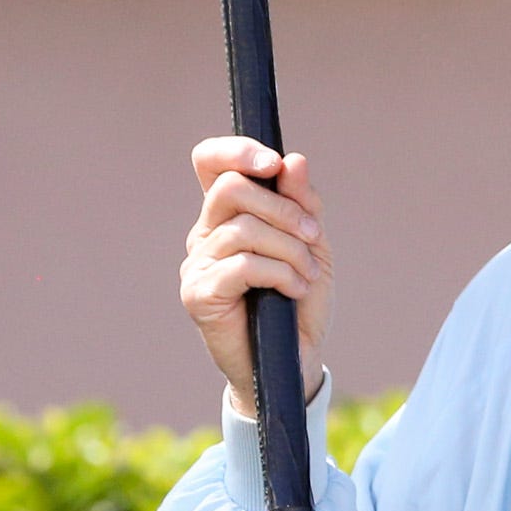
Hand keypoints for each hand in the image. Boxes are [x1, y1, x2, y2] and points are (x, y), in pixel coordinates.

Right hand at [182, 137, 332, 419]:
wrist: (297, 359)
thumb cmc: (300, 300)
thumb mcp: (311, 243)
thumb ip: (302, 203)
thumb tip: (293, 161)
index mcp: (228, 214)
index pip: (210, 162)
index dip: (237, 151)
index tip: (273, 164)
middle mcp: (205, 233)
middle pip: (231, 188)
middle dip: (283, 208)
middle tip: (313, 235)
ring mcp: (197, 264)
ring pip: (243, 228)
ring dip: (290, 248)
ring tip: (307, 275)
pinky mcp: (198, 295)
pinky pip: (242, 265)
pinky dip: (279, 272)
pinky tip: (293, 290)